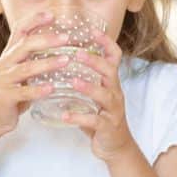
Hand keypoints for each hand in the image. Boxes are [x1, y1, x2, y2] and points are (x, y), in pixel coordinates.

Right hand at [0, 11, 70, 135]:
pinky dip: (38, 89)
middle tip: (66, 38)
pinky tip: (52, 88)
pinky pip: (23, 92)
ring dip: (47, 63)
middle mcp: (4, 64)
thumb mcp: (21, 75)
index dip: (34, 21)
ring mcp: (3, 80)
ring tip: (66, 61)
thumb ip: (34, 63)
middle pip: (24, 46)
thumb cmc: (9, 97)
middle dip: (46, 39)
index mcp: (9, 56)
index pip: (19, 31)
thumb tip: (61, 52)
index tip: (51, 14)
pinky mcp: (4, 98)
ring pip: (26, 68)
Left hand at [63, 28, 136, 162]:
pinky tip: (65, 115)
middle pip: (110, 71)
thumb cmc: (101, 117)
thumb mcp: (96, 94)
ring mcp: (113, 110)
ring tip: (72, 81)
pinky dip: (79, 118)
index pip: (114, 56)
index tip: (91, 29)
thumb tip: (61, 59)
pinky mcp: (107, 126)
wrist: (115, 146)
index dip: (105, 42)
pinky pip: (94, 121)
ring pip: (104, 95)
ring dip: (88, 87)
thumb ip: (84, 78)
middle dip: (95, 61)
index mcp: (111, 82)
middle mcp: (115, 92)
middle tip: (77, 54)